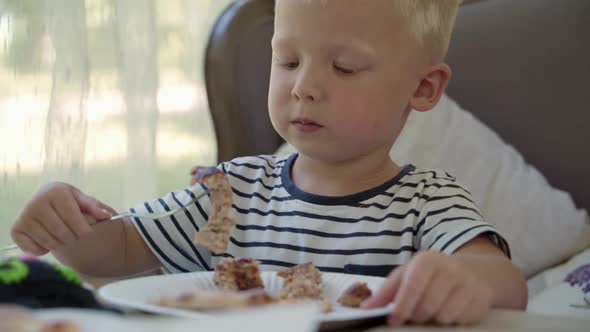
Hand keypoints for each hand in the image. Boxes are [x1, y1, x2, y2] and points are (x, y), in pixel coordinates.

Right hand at [11, 182, 112, 255]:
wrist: (44, 200)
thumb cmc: (67, 201)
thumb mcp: (81, 199)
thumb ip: (94, 207)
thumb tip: (106, 216)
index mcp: (55, 191)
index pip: (72, 217)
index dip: (83, 228)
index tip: (87, 232)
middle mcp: (36, 202)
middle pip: (61, 232)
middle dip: (73, 237)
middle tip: (75, 235)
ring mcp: (24, 216)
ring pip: (49, 242)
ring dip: (60, 244)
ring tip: (63, 235)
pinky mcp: (16, 230)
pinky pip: (34, 250)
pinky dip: (44, 250)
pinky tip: (48, 239)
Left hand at [362, 251, 492, 325]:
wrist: (473, 272)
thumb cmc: (431, 275)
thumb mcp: (407, 275)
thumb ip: (386, 291)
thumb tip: (365, 308)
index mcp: (427, 260)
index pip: (412, 287)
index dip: (402, 307)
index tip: (393, 320)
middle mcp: (449, 269)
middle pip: (426, 306)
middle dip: (415, 317)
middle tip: (413, 317)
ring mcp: (467, 285)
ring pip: (443, 317)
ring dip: (433, 321)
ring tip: (430, 312)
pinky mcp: (480, 300)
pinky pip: (459, 321)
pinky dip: (450, 322)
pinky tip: (448, 312)